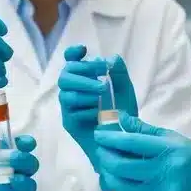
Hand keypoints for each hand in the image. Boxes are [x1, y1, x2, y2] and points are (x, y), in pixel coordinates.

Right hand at [57, 46, 138, 172]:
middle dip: (83, 76)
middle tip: (102, 82)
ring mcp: (69, 108)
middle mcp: (73, 91)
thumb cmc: (123, 113)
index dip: (73, 53)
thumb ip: (119, 73)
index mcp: (84, 79)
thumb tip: (111, 58)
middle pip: (65, 76)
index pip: (71, 62)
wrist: (123, 140)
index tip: (83, 50)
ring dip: (86, 92)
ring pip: (66, 94)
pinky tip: (99, 114)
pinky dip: (86, 110)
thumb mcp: (125, 90)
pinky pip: (71, 112)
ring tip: (103, 95)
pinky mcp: (70, 122)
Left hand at [92, 113, 190, 190]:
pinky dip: (122, 190)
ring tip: (107, 166)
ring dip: (109, 175)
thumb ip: (147, 130)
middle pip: (121, 166)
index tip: (99, 135)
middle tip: (100, 151)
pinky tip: (121, 182)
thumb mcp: (177, 141)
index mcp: (170, 151)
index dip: (110, 138)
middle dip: (105, 157)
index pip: (132, 142)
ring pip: (122, 186)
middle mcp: (165, 173)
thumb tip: (121, 118)